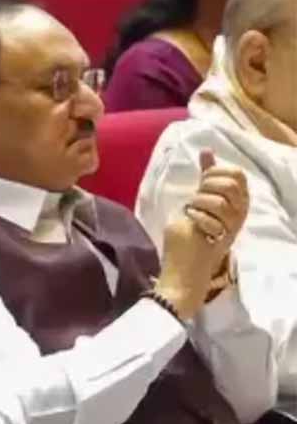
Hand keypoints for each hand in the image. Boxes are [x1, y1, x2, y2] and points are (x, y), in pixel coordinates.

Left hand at [154, 150, 248, 318]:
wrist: (184, 272)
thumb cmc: (190, 238)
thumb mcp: (198, 202)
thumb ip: (205, 178)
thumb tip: (207, 151)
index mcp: (237, 204)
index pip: (237, 175)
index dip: (215, 173)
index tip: (201, 185)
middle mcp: (240, 215)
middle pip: (230, 184)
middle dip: (205, 188)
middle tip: (195, 203)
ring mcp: (233, 227)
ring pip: (218, 199)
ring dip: (197, 204)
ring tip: (192, 216)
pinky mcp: (222, 238)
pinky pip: (209, 217)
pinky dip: (194, 218)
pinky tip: (192, 226)